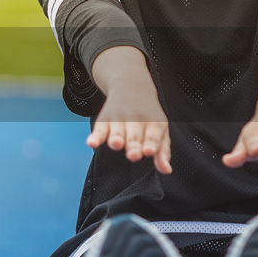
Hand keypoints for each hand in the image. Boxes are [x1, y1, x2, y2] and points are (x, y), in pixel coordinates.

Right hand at [87, 46, 172, 173]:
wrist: (131, 86)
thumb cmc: (148, 115)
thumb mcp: (160, 130)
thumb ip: (162, 152)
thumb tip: (166, 170)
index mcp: (154, 123)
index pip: (153, 135)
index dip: (151, 144)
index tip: (149, 151)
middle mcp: (136, 120)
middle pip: (135, 136)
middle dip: (134, 145)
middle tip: (134, 155)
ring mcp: (119, 119)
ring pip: (117, 131)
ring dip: (116, 138)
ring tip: (116, 144)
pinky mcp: (104, 120)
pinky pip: (99, 129)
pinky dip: (95, 136)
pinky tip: (91, 143)